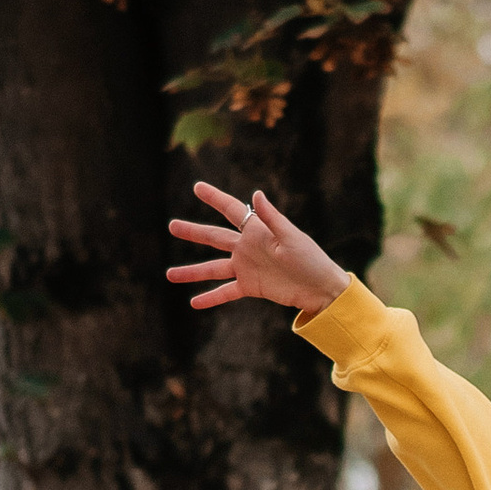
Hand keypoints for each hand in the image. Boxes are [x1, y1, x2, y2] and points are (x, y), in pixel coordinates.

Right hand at [165, 182, 351, 313]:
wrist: (321, 289)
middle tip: (171, 226)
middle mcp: (247, 247)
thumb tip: (256, 194)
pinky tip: (193, 302)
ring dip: (192, 271)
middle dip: (192, 232)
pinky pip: (226, 292)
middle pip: (213, 237)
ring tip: (169, 274)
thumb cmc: (311, 259)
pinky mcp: (250, 287)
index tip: (197, 187)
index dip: (214, 198)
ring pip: (213, 268)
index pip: (231, 209)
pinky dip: (210, 298)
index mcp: (256, 230)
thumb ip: (272, 217)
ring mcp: (246, 267)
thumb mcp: (291, 237)